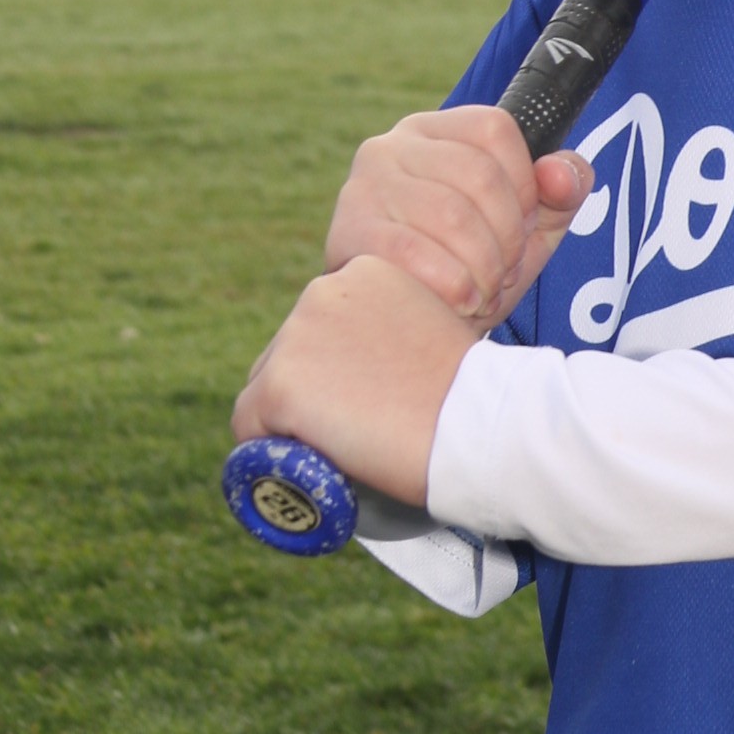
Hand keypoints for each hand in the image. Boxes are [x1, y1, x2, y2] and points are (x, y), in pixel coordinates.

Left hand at [230, 257, 482, 503]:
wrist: (483, 424)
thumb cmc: (475, 395)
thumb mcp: (432, 335)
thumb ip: (390, 338)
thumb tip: (369, 376)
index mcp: (364, 271)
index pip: (322, 329)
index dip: (339, 374)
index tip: (373, 400)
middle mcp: (322, 290)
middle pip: (288, 357)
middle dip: (312, 396)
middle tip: (359, 432)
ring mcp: (296, 337)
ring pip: (265, 392)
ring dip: (295, 423)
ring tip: (348, 447)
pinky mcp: (280, 385)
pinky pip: (250, 429)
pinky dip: (272, 453)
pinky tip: (319, 461)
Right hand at [325, 106, 590, 326]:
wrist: (401, 328)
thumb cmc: (465, 269)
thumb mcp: (525, 229)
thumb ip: (560, 192)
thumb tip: (561, 174)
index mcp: (434, 132)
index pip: (496, 130)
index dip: (526, 184)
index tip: (524, 225)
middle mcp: (390, 146)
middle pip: (479, 175)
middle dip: (508, 236)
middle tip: (506, 271)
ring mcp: (364, 187)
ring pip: (452, 215)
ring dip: (485, 267)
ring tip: (485, 290)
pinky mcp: (349, 232)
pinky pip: (416, 252)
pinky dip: (454, 284)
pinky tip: (464, 302)